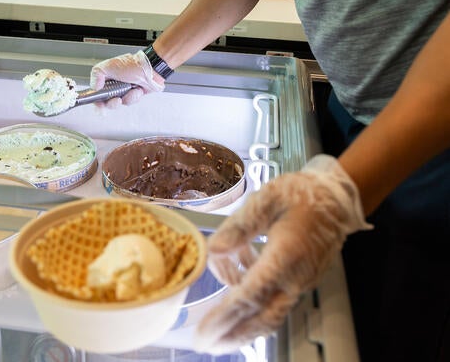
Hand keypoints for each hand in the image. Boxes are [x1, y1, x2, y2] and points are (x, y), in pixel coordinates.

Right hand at [90, 50, 164, 108]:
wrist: (151, 69)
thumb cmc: (132, 64)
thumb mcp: (109, 66)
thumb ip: (96, 74)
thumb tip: (94, 87)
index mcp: (106, 79)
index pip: (96, 94)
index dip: (97, 102)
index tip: (100, 106)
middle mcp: (114, 86)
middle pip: (108, 103)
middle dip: (113, 103)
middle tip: (117, 99)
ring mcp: (124, 91)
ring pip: (121, 103)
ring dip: (126, 97)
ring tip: (131, 88)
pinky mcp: (133, 95)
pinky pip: (130, 102)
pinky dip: (134, 97)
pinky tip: (138, 89)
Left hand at [194, 154, 371, 354]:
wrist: (335, 197)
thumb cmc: (301, 194)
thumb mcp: (266, 199)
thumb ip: (239, 226)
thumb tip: (215, 250)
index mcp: (286, 255)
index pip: (250, 296)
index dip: (225, 317)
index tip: (204, 332)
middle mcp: (295, 276)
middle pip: (261, 318)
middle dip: (231, 334)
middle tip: (205, 344)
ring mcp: (301, 282)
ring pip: (269, 315)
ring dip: (242, 327)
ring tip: (217, 332)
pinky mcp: (300, 281)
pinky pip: (275, 303)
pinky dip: (253, 308)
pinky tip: (235, 295)